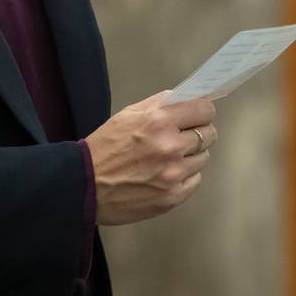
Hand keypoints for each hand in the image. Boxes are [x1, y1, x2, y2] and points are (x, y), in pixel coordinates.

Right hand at [84, 91, 217, 225]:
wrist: (85, 185)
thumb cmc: (105, 146)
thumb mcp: (128, 115)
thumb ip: (160, 105)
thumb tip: (188, 98)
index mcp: (158, 121)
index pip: (204, 109)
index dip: (203, 111)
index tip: (198, 114)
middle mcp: (171, 146)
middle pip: (209, 134)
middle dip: (198, 132)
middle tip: (182, 136)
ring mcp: (174, 174)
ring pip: (203, 158)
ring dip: (190, 155)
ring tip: (169, 158)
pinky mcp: (174, 196)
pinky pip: (195, 179)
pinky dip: (184, 175)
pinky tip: (166, 174)